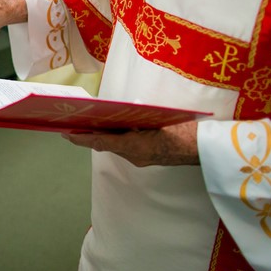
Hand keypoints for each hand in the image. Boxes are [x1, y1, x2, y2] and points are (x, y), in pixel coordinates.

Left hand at [62, 121, 199, 166]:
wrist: (203, 148)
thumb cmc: (183, 131)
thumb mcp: (156, 119)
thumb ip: (136, 118)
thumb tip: (123, 113)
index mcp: (134, 146)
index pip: (101, 142)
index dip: (82, 138)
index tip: (66, 134)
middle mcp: (134, 155)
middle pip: (106, 144)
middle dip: (89, 136)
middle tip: (74, 126)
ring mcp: (141, 158)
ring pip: (116, 146)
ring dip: (104, 137)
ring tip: (90, 124)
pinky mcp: (147, 158)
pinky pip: (127, 148)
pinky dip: (118, 139)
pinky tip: (116, 129)